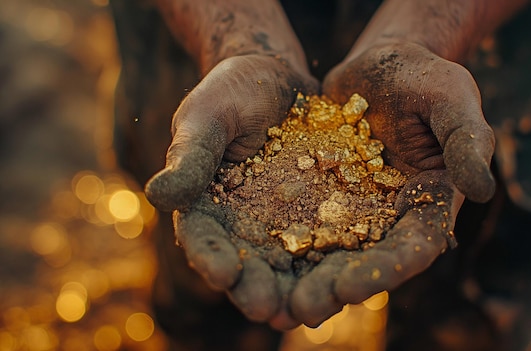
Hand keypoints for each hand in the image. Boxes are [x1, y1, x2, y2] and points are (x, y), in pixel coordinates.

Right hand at [144, 54, 317, 326]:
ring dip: (296, 291)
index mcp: (206, 207)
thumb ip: (190, 157)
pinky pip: (328, 240)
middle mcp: (244, 224)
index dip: (212, 259)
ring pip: (288, 264)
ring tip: (308, 312)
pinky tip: (346, 280)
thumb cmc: (230, 92)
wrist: (276, 77)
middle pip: (248, 265)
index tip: (224, 273)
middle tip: (269, 311)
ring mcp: (283, 221)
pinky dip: (334, 263)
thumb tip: (156, 196)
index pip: (204, 240)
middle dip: (257, 289)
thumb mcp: (206, 117)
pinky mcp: (319, 212)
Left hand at [289, 42, 495, 325]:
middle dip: (336, 287)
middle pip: (366, 261)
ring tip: (274, 303)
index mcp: (430, 203)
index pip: (415, 245)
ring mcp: (354, 210)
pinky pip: (300, 222)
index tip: (354, 286)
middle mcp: (391, 218)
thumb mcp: (452, 97)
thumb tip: (482, 189)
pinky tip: (254, 262)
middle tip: (303, 309)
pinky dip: (281, 243)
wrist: (378, 69)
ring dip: (303, 278)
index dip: (388, 269)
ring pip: (329, 252)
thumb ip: (467, 139)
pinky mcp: (321, 197)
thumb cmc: (424, 79)